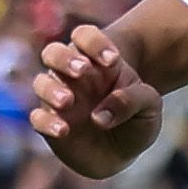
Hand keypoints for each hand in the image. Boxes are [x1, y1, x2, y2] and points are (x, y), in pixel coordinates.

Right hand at [31, 24, 166, 178]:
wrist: (125, 152)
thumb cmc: (136, 118)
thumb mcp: (149, 106)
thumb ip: (133, 100)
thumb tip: (101, 115)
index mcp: (98, 63)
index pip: (85, 37)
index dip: (94, 42)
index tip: (113, 60)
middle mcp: (72, 76)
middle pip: (53, 52)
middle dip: (64, 57)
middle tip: (82, 70)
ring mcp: (58, 98)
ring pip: (41, 83)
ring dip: (51, 89)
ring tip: (68, 101)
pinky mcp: (51, 122)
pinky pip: (38, 118)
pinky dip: (47, 122)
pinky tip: (64, 130)